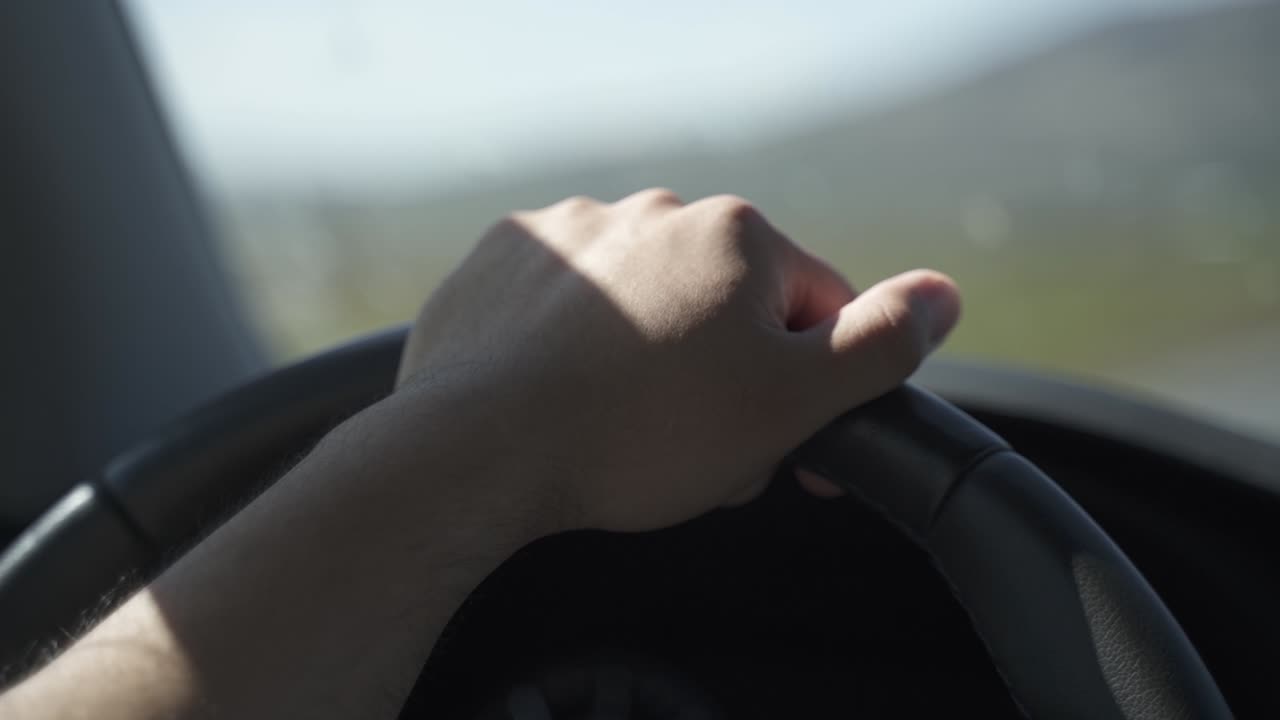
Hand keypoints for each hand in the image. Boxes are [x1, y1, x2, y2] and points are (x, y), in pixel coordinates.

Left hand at [396, 190, 959, 532]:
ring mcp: (571, 233)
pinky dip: (579, 351)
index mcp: (734, 235)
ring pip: (649, 310)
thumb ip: (880, 345)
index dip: (811, 388)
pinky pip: (572, 310)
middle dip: (726, 382)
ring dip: (654, 366)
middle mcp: (652, 211)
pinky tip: (566, 400)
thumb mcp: (790, 403)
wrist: (478, 449)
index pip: (816, 308)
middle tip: (695, 454)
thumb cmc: (639, 434)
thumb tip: (943, 295)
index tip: (783, 448)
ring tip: (622, 431)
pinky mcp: (505, 263)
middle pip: (727, 311)